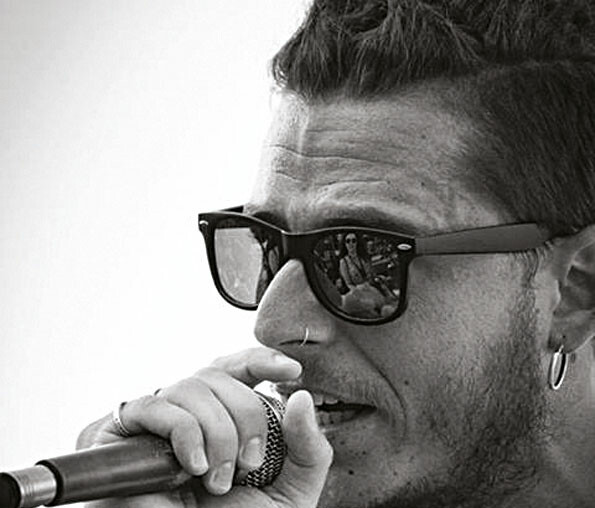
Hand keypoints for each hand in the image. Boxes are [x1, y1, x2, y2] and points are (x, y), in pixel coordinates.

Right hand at [76, 347, 332, 507]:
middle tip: (250, 463)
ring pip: (190, 385)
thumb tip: (303, 398)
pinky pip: (155, 406)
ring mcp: (157, 421)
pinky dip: (184, 432)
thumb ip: (308, 449)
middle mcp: (190, 412)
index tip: (293, 370)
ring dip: (216, 432)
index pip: (238, 369)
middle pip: (218, 374)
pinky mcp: (124, 434)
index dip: (262, 359)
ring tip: (218, 479)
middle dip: (245, 416)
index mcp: (223, 417)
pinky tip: (192, 467)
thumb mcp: (289, 492)